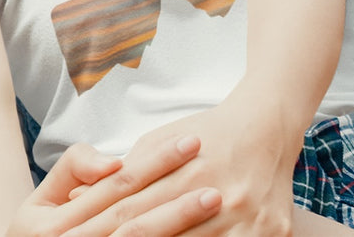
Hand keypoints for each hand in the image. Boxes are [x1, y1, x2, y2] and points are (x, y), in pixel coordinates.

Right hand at [8, 136, 220, 236]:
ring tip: (213, 198)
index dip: (153, 162)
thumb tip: (114, 162)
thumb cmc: (38, 234)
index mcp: (57, 222)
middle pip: (134, 213)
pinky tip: (202, 235)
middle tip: (212, 166)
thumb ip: (74, 169)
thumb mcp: (44, 199)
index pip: (116, 184)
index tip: (187, 142)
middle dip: (175, 189)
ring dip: (179, 219)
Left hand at [117, 97, 298, 235]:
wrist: (266, 127)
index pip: (135, 212)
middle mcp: (219, 198)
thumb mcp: (156, 142)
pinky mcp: (274, 232)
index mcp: (186, 175)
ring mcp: (249, 219)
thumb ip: (124, 173)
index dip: (109, 228)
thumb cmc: (204, 134)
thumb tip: (78, 195)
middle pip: (164, 232)